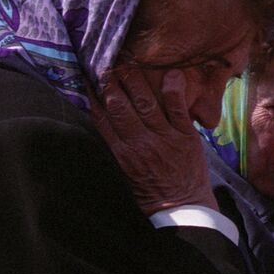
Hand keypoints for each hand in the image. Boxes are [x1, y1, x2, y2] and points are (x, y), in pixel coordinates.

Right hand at [92, 67, 215, 211]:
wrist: (183, 211)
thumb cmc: (150, 196)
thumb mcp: (122, 177)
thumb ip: (112, 152)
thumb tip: (99, 128)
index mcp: (120, 155)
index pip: (101, 119)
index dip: (93, 97)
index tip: (86, 77)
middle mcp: (140, 144)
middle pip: (120, 107)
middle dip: (111, 83)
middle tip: (105, 63)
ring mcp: (164, 139)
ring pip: (146, 104)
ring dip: (136, 81)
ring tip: (128, 62)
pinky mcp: (186, 137)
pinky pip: (179, 110)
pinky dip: (174, 91)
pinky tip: (171, 73)